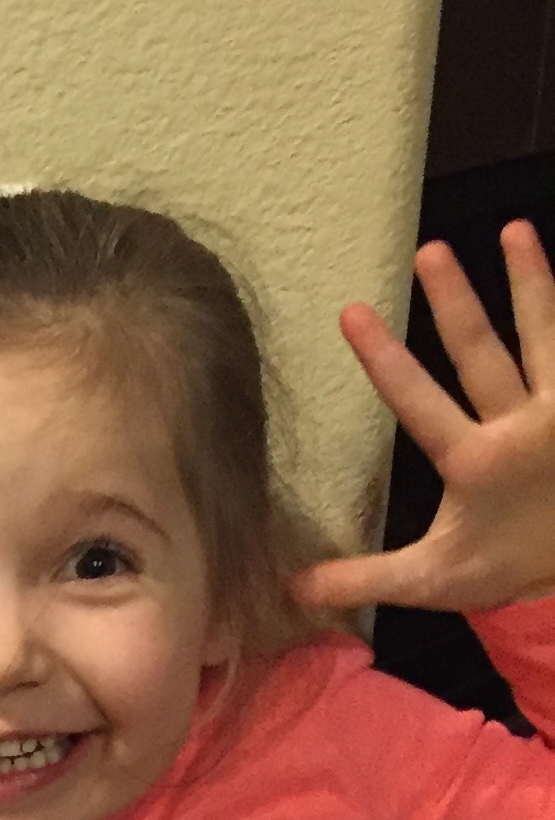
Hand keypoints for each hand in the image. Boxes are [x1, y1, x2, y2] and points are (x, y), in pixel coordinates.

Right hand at [297, 223, 554, 617]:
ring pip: (546, 337)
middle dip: (456, 300)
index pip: (418, 401)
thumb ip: (362, 579)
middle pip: (483, 352)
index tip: (353, 312)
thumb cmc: (510, 576)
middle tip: (433, 250)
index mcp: (476, 462)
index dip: (384, 358)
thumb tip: (290, 587)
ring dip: (532, 282)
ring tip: (518, 231)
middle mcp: (524, 427)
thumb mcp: (433, 581)